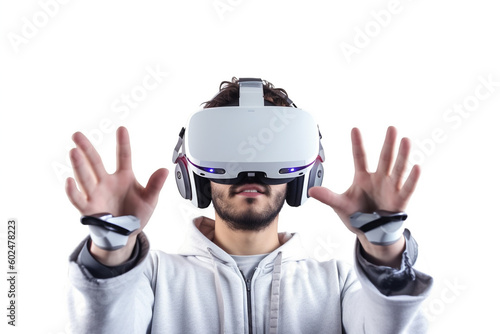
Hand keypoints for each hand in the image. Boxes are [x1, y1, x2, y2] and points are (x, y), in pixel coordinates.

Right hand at [65, 127, 167, 264]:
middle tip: (77, 135)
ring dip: (79, 165)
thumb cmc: (137, 214)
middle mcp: (107, 182)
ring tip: (74, 152)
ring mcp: (97, 193)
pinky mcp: (89, 208)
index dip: (123, 143)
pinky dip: (73, 191)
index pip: (123, 156)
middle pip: (95, 162)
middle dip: (86, 148)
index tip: (122, 129)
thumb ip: (155, 185)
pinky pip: (79, 199)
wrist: (126, 235)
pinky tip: (69, 181)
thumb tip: (165, 170)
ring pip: (85, 177)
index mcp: (124, 177)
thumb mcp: (150, 200)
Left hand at [309, 126, 419, 266]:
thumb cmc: (357, 216)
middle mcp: (378, 178)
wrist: (370, 233)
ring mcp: (390, 188)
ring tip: (406, 140)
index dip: (357, 144)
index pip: (359, 157)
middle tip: (391, 128)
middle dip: (388, 143)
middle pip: (384, 158)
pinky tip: (416, 167)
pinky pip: (407, 188)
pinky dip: (412, 179)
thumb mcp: (340, 205)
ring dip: (402, 155)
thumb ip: (328, 197)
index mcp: (362, 177)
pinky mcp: (400, 200)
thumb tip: (312, 191)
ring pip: (397, 169)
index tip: (354, 129)